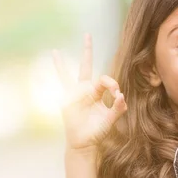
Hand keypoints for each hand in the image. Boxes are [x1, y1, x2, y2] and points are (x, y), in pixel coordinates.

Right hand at [52, 33, 127, 151]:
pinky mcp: (66, 100)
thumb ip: (117, 109)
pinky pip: (60, 83)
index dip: (112, 85)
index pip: (105, 80)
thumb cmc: (97, 132)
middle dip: (87, 51)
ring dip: (64, 62)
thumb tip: (122, 96)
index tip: (118, 96)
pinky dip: (58, 69)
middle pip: (87, 66)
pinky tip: (54, 56)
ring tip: (58, 50)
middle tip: (87, 34)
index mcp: (97, 93)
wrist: (84, 143)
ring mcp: (74, 94)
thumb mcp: (110, 120)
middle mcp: (85, 90)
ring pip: (70, 73)